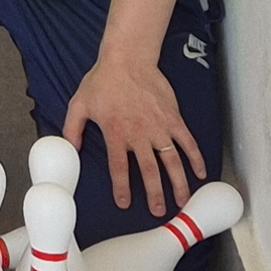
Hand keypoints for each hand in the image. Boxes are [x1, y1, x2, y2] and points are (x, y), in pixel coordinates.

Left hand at [63, 56, 205, 217]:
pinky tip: (200, 173)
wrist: (128, 58)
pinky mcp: (173, 118)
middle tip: (159, 212)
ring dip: (178, 184)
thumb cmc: (103, 80)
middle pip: (149, 172)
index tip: (125, 203)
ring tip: (182, 202)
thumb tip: (70, 149)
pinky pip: (187, 142)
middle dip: (155, 195)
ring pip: (172, 162)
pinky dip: (195, 158)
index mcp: (116, 133)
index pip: (119, 168)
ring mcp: (159, 127)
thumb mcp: (79, 104)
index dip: (122, 188)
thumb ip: (73, 129)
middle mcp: (139, 134)